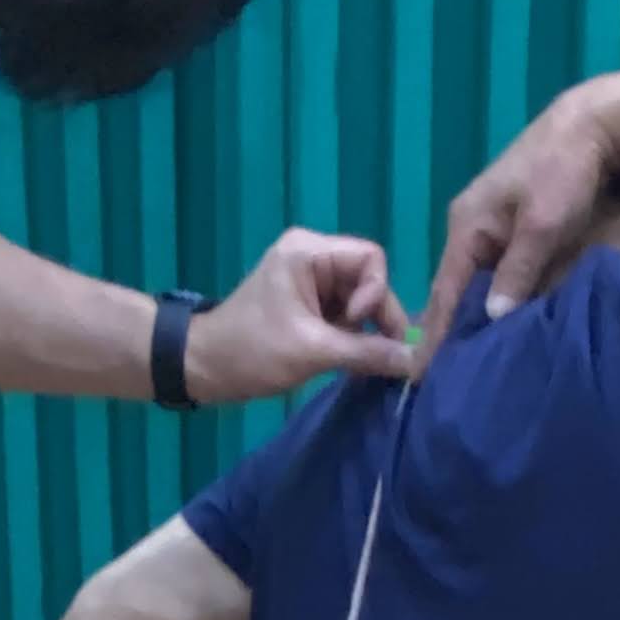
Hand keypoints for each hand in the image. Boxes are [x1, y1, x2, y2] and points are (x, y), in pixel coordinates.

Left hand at [188, 229, 411, 407]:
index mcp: (308, 251)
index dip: (375, 293)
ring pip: (360, 299)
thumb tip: (416, 362)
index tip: (357, 324)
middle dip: (374, 316)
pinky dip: (350, 335)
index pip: (371, 257)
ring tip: (353, 358)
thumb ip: (366, 353)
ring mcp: (310, 280)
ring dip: (362, 330)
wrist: (202, 368)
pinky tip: (346, 357)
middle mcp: (312, 256)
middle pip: (368, 279)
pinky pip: (344, 313)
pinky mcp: (307, 303)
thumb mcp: (312, 352)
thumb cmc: (252, 352)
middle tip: (377, 354)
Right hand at [423, 84, 617, 355]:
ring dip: (474, 316)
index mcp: (466, 227)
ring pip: (475, 281)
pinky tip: (497, 322)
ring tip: (469, 360)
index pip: (444, 291)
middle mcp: (469, 227)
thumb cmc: (563, 172)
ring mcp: (489, 225)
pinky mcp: (510, 225)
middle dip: (451, 330)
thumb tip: (493, 318)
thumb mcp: (542, 225)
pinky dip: (493, 297)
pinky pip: (493, 271)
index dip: (435, 333)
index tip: (424, 373)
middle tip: (446, 378)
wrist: (591, 125)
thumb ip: (518, 271)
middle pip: (454, 289)